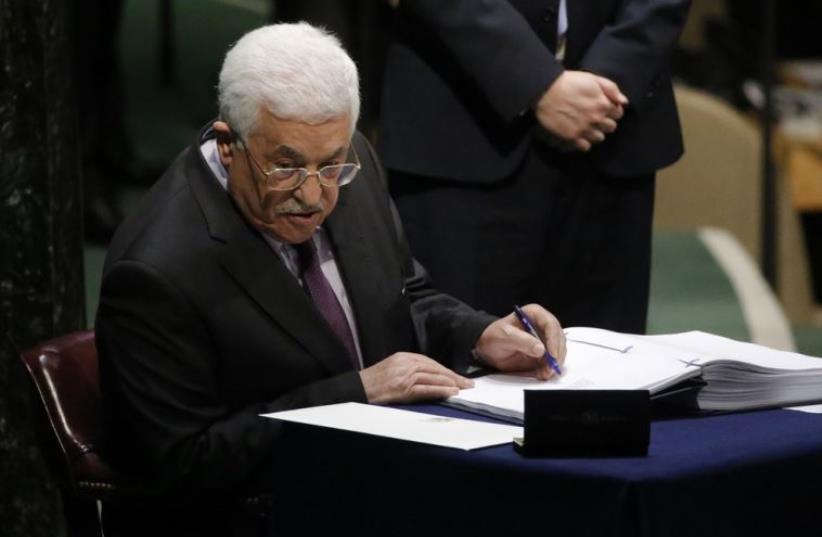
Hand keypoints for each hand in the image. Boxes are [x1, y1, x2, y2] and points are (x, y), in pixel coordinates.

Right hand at [359, 352, 473, 403]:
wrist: (357, 389)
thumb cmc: (373, 382)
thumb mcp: (392, 368)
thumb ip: (409, 369)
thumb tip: (429, 376)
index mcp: (403, 356)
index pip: (430, 362)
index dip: (446, 370)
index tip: (457, 376)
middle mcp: (406, 363)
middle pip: (435, 368)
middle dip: (454, 376)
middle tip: (468, 383)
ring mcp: (405, 376)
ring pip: (434, 377)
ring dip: (451, 383)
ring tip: (464, 388)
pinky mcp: (404, 389)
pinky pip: (427, 389)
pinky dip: (441, 390)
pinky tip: (451, 393)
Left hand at [473, 304, 565, 380]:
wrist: (487, 347)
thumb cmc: (493, 336)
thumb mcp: (505, 337)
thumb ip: (522, 342)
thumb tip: (541, 349)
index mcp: (534, 314)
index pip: (551, 325)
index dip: (554, 340)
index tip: (552, 355)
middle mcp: (542, 325)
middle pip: (558, 338)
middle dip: (556, 354)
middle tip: (550, 368)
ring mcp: (544, 338)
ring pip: (558, 350)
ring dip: (554, 363)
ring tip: (545, 373)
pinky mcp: (543, 352)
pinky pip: (552, 360)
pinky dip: (549, 368)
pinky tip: (542, 374)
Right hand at [534, 70, 627, 151]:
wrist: (546, 90)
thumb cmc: (570, 82)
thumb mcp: (593, 79)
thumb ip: (611, 89)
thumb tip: (624, 102)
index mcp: (603, 104)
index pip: (619, 114)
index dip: (612, 110)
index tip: (605, 108)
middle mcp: (596, 119)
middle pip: (611, 128)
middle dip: (606, 122)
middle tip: (596, 117)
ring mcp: (584, 130)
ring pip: (599, 138)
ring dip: (596, 133)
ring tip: (587, 127)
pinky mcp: (571, 137)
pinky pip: (585, 147)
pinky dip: (584, 142)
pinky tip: (579, 134)